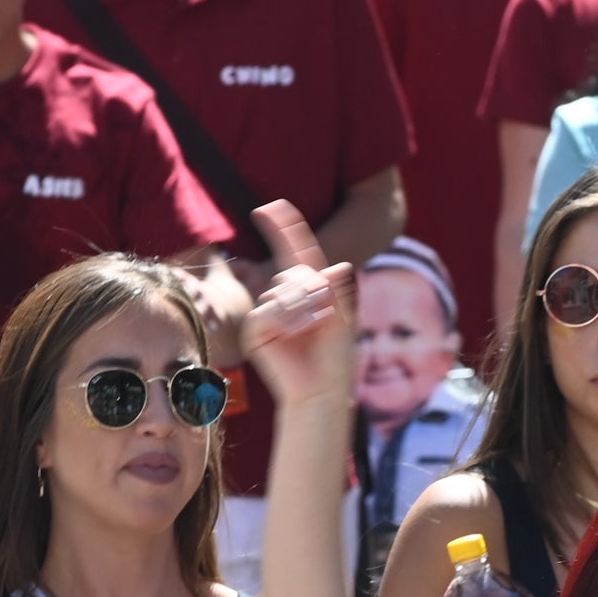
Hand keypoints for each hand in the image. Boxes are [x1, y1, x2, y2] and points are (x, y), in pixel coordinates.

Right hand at [242, 199, 358, 409]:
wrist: (321, 388)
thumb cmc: (334, 356)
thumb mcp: (342, 317)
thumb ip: (337, 291)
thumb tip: (339, 267)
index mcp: (304, 288)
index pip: (293, 251)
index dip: (283, 227)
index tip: (270, 208)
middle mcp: (282, 296)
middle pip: (293, 272)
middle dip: (312, 291)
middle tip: (323, 318)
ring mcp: (266, 312)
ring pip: (281, 290)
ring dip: (302, 309)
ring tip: (310, 330)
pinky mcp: (255, 330)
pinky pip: (266, 311)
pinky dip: (283, 320)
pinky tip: (293, 335)